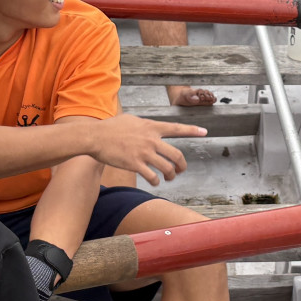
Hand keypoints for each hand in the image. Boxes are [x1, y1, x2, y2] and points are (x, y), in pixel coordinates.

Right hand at [84, 115, 204, 184]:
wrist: (95, 136)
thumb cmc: (110, 127)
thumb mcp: (131, 119)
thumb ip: (144, 124)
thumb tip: (150, 126)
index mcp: (151, 127)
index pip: (177, 128)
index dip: (192, 130)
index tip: (205, 132)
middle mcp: (151, 140)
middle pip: (176, 155)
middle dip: (182, 165)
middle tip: (181, 170)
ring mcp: (144, 153)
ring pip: (167, 168)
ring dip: (171, 176)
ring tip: (168, 178)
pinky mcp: (135, 164)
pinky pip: (152, 177)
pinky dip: (156, 181)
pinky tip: (154, 182)